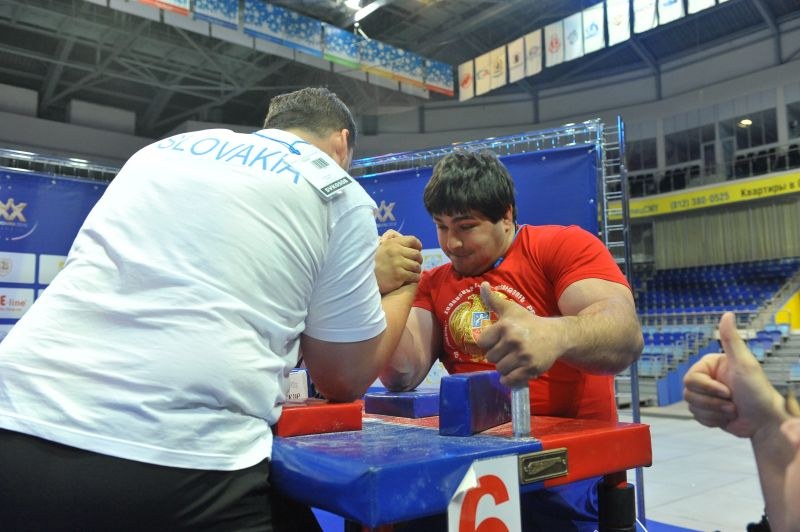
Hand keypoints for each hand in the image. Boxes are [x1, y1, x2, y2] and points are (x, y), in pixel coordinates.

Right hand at [374, 231, 422, 294]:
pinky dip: (414, 278)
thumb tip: (400, 235)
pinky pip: (414, 276)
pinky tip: (409, 279)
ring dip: (416, 270)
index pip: (413, 240)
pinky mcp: (399, 275)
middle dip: (418, 260)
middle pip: (417, 255)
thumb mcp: (380, 245)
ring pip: (416, 266)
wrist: (366, 279)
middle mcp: (396, 251)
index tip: (417, 250)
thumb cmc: (375, 261)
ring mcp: (397, 263)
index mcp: (392, 243)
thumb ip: (390, 237)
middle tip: (415, 264)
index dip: (417, 246)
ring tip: (412, 272)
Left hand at [476, 282, 561, 387]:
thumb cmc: (529, 322)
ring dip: (505, 367)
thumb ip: (493, 300)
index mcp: (505, 326)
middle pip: (490, 358)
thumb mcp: (511, 310)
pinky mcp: (531, 369)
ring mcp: (523, 356)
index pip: (482, 343)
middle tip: (508, 351)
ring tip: (513, 360)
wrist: (556, 335)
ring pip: (500, 369)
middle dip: (498, 356)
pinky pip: (510, 380)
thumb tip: (482, 285)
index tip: (499, 341)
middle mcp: (513, 340)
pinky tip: (515, 372)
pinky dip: (510, 379)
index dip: (489, 343)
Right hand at [683, 312, 783, 438]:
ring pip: (692, 406)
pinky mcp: (707, 412)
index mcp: (710, 366)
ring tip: (732, 410)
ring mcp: (706, 396)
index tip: (727, 391)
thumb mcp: (744, 363)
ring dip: (714, 412)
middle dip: (712, 402)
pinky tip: (727, 418)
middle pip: (688, 393)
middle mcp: (706, 379)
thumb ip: (731, 339)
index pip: (691, 379)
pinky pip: (697, 417)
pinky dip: (713, 420)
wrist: (764, 422)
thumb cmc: (757, 392)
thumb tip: (727, 314)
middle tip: (731, 402)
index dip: (707, 388)